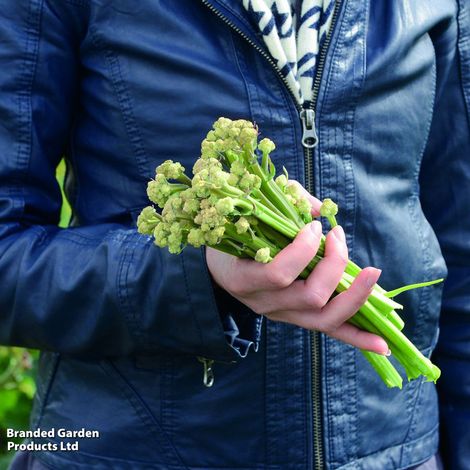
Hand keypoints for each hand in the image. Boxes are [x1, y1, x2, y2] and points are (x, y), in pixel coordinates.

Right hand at [206, 190, 388, 354]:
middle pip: (311, 297)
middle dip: (334, 264)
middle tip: (337, 236)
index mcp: (244, 278)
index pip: (279, 274)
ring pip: (325, 319)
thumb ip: (285, 204)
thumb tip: (323, 212)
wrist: (221, 271)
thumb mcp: (249, 215)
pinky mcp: (297, 320)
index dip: (304, 249)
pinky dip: (358, 338)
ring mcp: (283, 316)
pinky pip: (330, 332)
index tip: (314, 226)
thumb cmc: (235, 236)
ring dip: (356, 297)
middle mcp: (264, 304)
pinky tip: (383, 346)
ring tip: (374, 273)